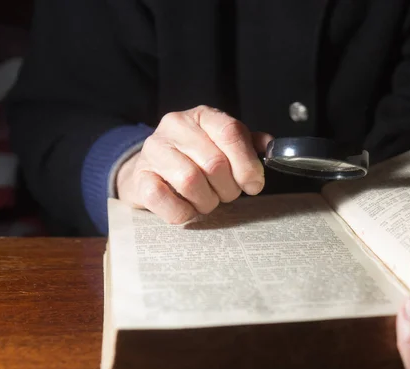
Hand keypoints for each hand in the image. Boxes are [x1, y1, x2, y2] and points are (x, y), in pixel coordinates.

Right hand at [116, 106, 272, 223]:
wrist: (150, 170)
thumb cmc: (194, 159)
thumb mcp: (223, 145)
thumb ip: (247, 144)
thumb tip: (270, 147)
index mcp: (202, 116)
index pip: (230, 133)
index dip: (247, 164)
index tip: (253, 185)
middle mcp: (175, 126)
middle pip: (214, 163)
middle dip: (228, 189)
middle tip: (225, 195)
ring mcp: (153, 150)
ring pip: (190, 181)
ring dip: (206, 201)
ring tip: (206, 202)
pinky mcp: (139, 177)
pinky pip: (163, 198)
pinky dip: (182, 211)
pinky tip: (187, 209)